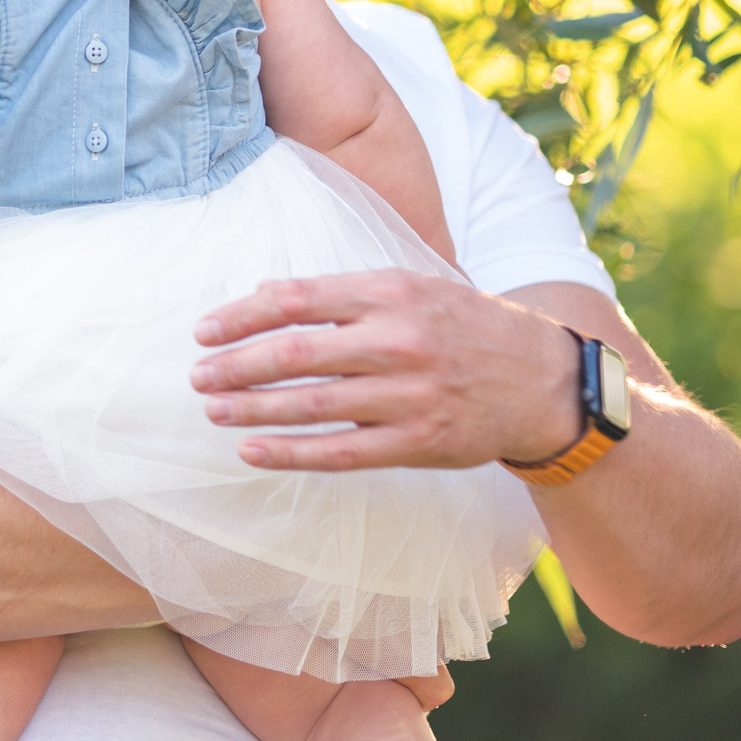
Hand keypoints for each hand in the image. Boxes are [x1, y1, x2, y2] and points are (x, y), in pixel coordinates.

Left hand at [189, 270, 580, 470]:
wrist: (542, 380)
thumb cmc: (462, 325)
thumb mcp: (411, 287)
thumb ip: (342, 293)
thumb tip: (265, 294)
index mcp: (391, 292)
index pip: (297, 300)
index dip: (241, 316)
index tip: (203, 330)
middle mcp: (398, 341)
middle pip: (297, 354)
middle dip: (237, 365)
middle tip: (198, 375)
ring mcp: (409, 396)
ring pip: (313, 405)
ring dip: (253, 409)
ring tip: (214, 410)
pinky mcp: (418, 442)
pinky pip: (341, 452)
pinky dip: (291, 453)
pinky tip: (253, 450)